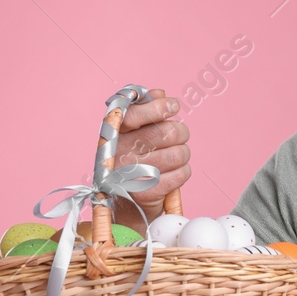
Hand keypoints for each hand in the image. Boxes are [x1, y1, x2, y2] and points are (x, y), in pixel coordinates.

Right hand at [109, 88, 190, 227]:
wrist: (125, 202)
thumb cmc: (132, 160)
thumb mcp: (131, 133)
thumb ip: (144, 110)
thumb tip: (159, 93)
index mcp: (113, 134)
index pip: (134, 114)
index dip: (158, 107)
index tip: (173, 105)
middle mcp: (119, 152)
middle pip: (166, 133)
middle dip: (181, 132)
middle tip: (180, 136)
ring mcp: (131, 174)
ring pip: (179, 153)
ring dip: (183, 154)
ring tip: (174, 156)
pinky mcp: (146, 193)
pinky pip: (182, 174)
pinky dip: (183, 172)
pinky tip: (172, 173)